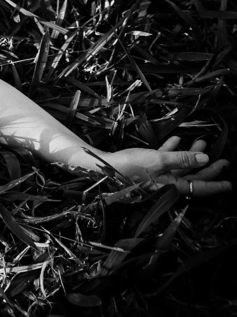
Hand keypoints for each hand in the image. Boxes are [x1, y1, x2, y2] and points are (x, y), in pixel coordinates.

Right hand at [97, 137, 230, 197]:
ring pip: (180, 168)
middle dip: (207, 168)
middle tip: (223, 161)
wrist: (102, 167)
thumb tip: (205, 160)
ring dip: (191, 156)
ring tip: (201, 144)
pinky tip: (176, 140)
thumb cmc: (129, 166)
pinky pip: (165, 162)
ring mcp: (156, 177)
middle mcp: (166, 184)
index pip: (199, 188)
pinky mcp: (146, 169)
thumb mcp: (157, 160)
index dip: (215, 184)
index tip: (229, 183)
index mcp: (171, 187)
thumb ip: (181, 159)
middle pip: (192, 177)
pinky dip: (172, 151)